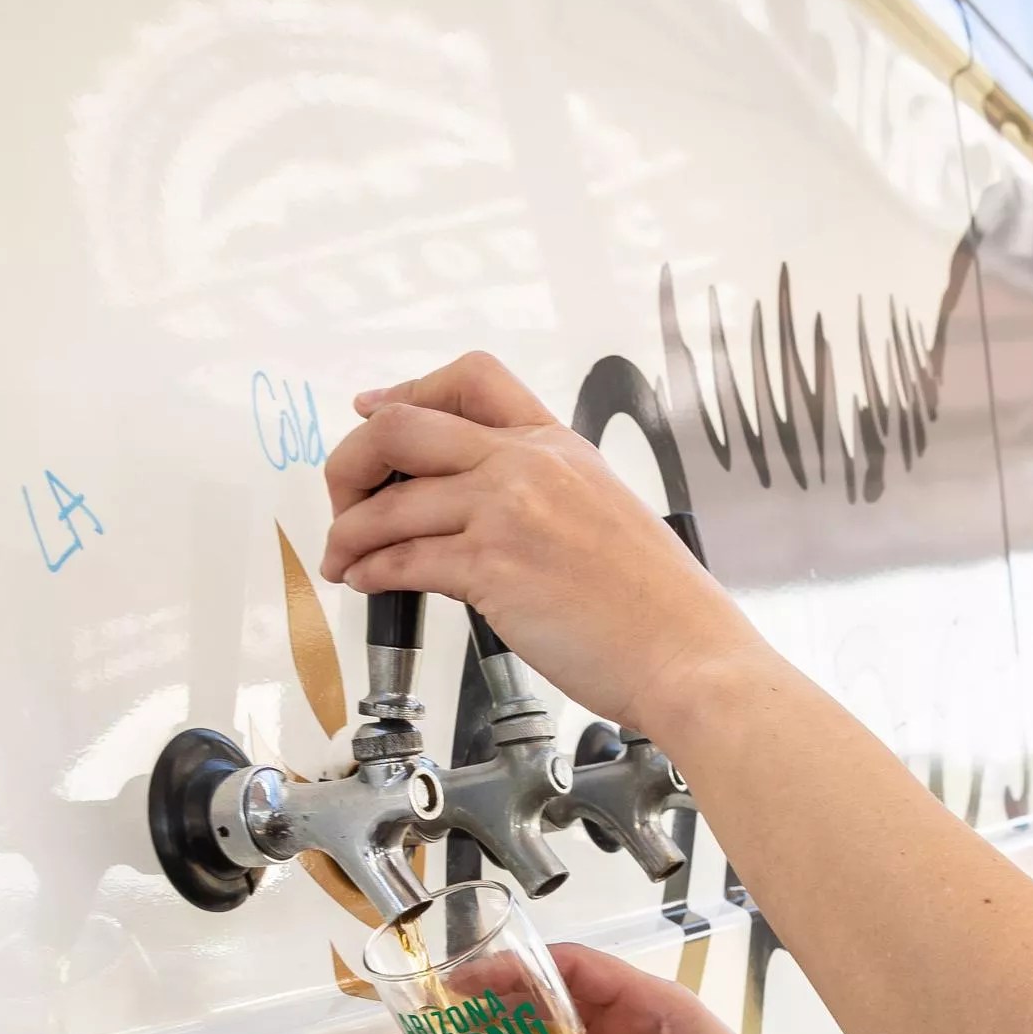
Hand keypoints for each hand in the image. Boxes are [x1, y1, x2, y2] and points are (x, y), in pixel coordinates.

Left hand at [317, 353, 759, 727]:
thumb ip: (546, 496)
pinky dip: (369, 570)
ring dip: (349, 532)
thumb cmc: (661, 607)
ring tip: (343, 558)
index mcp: (560, 446)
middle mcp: (529, 466)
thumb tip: (480, 512)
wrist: (689, 654)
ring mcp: (507, 513)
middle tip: (345, 499)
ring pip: (389, 503)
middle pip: (402, 427)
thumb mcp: (607, 514)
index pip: (471, 379)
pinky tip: (365, 582)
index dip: (407, 389)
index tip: (374, 410)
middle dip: (352, 462)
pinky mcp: (491, 569)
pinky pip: (401, 559)